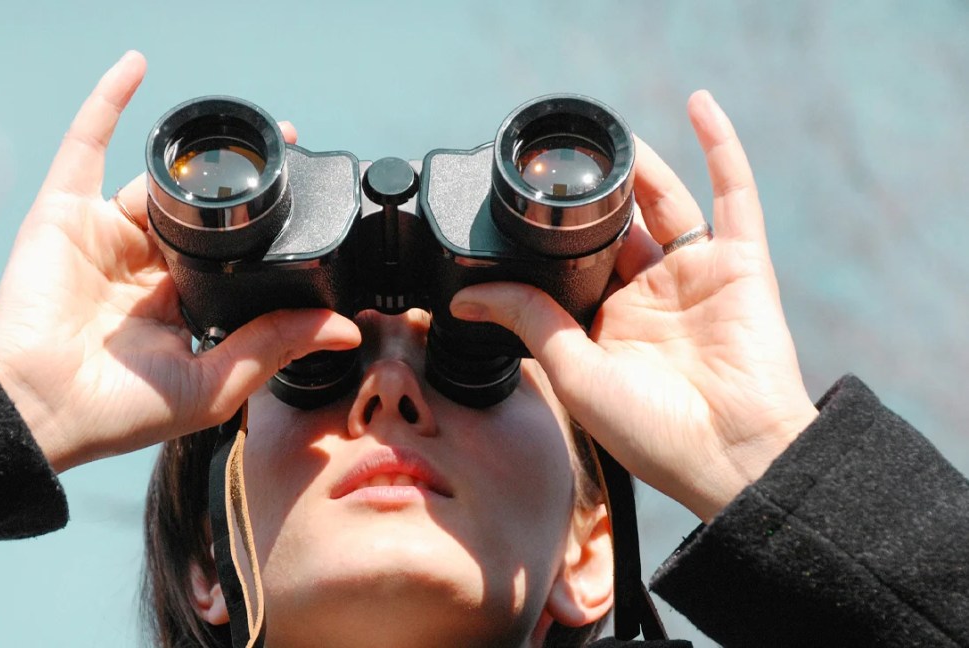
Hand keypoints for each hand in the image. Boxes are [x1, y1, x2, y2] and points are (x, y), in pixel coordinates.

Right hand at [0, 52, 359, 472]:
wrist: (41, 405)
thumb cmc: (119, 410)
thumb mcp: (216, 382)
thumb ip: (275, 345)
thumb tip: (344, 332)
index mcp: (181, 306)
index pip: (230, 255)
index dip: (263, 227)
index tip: (302, 197)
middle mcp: (145, 268)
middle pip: (198, 212)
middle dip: (237, 184)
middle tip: (283, 149)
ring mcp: (105, 235)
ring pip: (156, 182)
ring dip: (192, 152)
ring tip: (243, 129)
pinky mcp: (66, 212)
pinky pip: (87, 144)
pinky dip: (108, 103)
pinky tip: (137, 67)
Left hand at [450, 91, 818, 521]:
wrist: (732, 454)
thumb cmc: (654, 434)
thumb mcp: (575, 372)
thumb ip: (530, 320)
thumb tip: (467, 293)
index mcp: (610, 327)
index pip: (573, 266)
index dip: (550, 236)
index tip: (516, 204)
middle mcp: (651, 298)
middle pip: (616, 228)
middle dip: (591, 196)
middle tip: (558, 162)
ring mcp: (696, 278)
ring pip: (664, 204)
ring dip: (639, 166)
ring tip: (606, 136)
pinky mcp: (740, 265)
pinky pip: (734, 195)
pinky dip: (720, 148)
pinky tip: (699, 107)